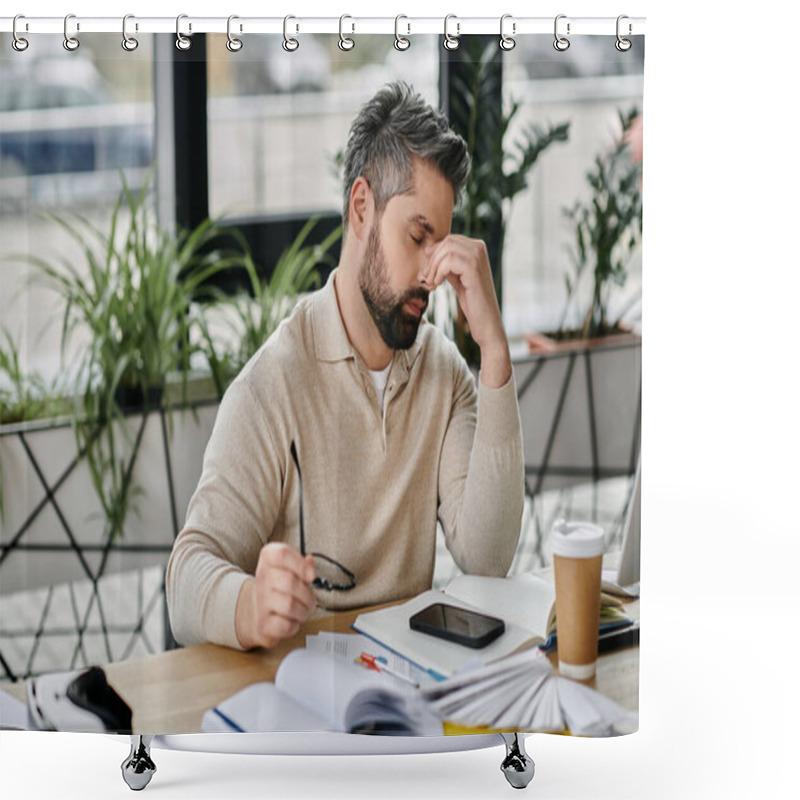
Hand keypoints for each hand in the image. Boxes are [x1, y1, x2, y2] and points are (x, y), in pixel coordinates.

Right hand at [235, 542, 316, 649]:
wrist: (256, 611)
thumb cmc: (278, 587)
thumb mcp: (289, 569)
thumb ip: (302, 564)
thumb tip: (310, 561)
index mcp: (268, 559)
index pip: (282, 554)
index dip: (300, 564)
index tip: (311, 575)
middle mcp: (261, 577)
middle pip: (290, 582)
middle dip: (308, 594)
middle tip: (310, 599)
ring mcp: (260, 601)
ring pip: (289, 604)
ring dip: (303, 610)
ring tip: (302, 610)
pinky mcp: (263, 623)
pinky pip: (286, 625)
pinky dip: (294, 625)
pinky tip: (291, 621)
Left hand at [423, 235, 510, 386]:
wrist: (487, 322)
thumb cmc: (472, 301)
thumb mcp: (457, 277)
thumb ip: (447, 263)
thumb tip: (429, 250)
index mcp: (477, 247)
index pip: (449, 240)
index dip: (435, 254)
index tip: (429, 272)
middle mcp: (480, 248)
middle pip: (446, 242)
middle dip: (433, 260)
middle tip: (428, 278)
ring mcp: (478, 257)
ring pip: (446, 250)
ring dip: (434, 267)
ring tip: (432, 283)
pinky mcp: (474, 269)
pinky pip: (448, 261)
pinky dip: (438, 272)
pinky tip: (437, 285)